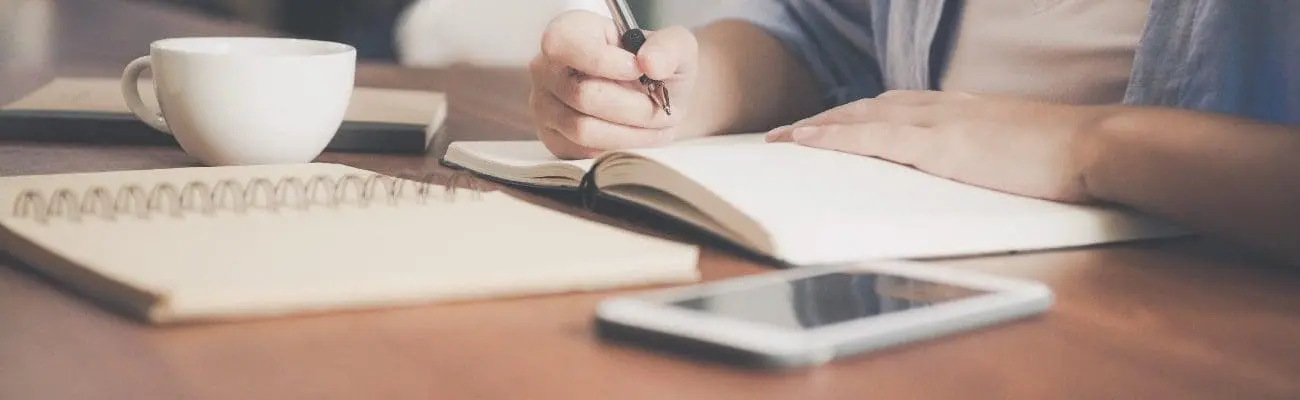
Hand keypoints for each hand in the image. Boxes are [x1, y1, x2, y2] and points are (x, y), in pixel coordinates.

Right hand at [529, 10, 698, 158]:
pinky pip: (583, 151)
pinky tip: (638, 135)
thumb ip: (669, 47)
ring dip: (630, 133)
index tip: (639, 70)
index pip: (566, 46)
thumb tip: (650, 63)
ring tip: (657, 125)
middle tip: (662, 109)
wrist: (653, 97)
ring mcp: (544, 105)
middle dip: (634, 107)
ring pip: (583, 129)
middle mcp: (546, 68)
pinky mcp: (553, 138)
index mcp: (569, 32)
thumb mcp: (674, 46)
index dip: (605, 62)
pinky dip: (619, 148)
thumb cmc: (656, 67)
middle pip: (583, 95)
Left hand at [766, 90, 1110, 202]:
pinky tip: (804, 141)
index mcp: (960, 110)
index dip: (856, 117)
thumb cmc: (1065, 156)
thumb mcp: (1013, 150)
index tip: (828, 127)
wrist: (1096, 145)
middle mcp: (942, 107)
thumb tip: (969, 172)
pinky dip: (833, 136)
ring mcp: (939, 122)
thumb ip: (983, 155)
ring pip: (861, 116)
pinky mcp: (939, 144)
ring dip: (818, 126)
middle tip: (787, 133)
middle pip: (868, 107)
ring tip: (782, 138)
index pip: (894, 108)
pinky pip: (871, 137)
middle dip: (826, 120)